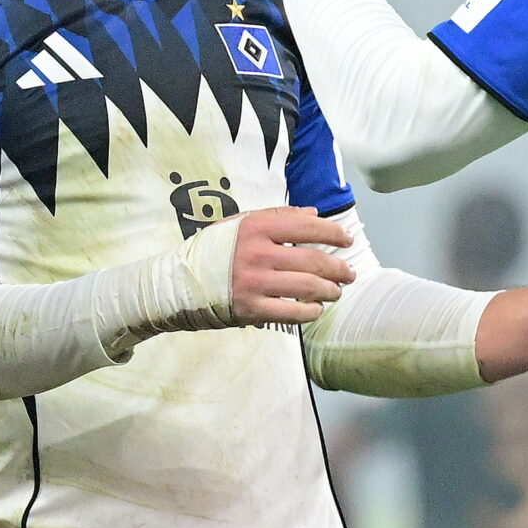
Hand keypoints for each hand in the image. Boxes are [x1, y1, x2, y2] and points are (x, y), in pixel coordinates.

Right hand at [225, 206, 356, 323]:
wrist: (179, 283)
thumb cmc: (214, 250)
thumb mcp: (240, 223)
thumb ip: (277, 216)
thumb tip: (314, 213)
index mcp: (256, 227)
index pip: (306, 227)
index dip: (332, 233)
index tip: (346, 240)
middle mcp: (257, 253)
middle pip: (313, 260)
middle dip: (338, 268)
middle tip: (349, 273)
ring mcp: (255, 283)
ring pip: (308, 288)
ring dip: (329, 291)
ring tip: (336, 291)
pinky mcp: (251, 309)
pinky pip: (292, 313)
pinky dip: (310, 312)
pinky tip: (316, 309)